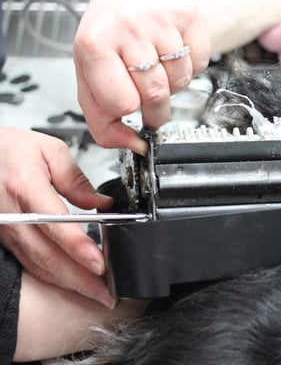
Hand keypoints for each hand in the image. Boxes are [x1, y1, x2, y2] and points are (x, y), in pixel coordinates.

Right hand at [0, 128, 115, 307]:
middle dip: (80, 279)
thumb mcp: (47, 150)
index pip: (55, 224)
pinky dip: (53, 276)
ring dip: (69, 283)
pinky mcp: (4, 238)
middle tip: (107, 293)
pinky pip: (30, 262)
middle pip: (48, 255)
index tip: (99, 263)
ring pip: (38, 265)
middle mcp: (11, 214)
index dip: (78, 247)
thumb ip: (76, 180)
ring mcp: (4, 230)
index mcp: (24, 186)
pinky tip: (72, 282)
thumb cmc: (6, 149)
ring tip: (97, 293)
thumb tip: (102, 205)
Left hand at [74, 0, 210, 153]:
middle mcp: (127, 28)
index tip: (135, 108)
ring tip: (159, 69)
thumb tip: (133, 146)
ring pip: (181, 80)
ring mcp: (160, 20)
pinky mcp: (188, 15)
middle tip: (151, 102)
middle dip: (157, 109)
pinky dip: (190, 68)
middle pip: (156, 95)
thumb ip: (103, 121)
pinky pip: (200, 63)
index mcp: (95, 46)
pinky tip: (174, 54)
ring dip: (173, 85)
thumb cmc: (108, 36)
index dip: (132, 111)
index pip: (123, 104)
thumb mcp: (90, 78)